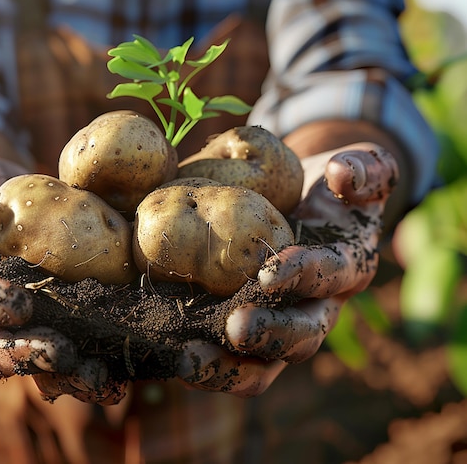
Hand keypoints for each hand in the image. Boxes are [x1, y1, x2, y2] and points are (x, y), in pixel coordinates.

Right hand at [0, 153, 126, 404]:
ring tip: (104, 381)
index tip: (17, 301)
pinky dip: (96, 365)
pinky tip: (124, 375)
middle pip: (3, 346)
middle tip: (62, 353)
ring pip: (42, 361)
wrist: (1, 197)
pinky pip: (75, 347)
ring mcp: (25, 322)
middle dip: (31, 354)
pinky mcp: (59, 318)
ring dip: (71, 375)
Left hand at [177, 143, 397, 394]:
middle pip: (301, 335)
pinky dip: (203, 363)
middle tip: (235, 329)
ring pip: (264, 362)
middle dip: (269, 334)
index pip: (329, 275)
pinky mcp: (247, 326)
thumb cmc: (331, 185)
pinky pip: (230, 357)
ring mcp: (281, 322)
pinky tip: (169, 356)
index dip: (302, 276)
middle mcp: (318, 305)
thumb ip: (365, 168)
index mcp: (348, 267)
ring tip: (190, 360)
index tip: (268, 273)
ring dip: (228, 367)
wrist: (304, 199)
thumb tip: (342, 173)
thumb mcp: (361, 167)